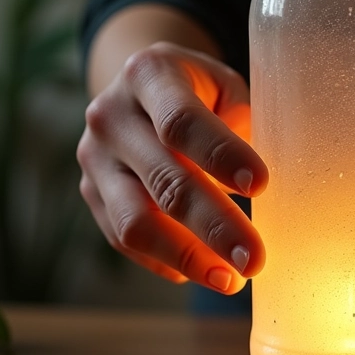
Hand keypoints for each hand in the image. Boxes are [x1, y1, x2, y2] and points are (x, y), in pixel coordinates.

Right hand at [77, 42, 267, 292]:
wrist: (136, 90)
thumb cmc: (196, 90)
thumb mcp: (223, 84)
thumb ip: (240, 119)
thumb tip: (253, 181)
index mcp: (148, 74)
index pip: (182, 121)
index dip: (221, 154)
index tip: (261, 186)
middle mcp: (111, 116)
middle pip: (164, 179)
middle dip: (214, 225)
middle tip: (255, 258)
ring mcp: (95, 159)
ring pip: (135, 222)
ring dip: (187, 257)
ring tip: (232, 279)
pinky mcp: (92, 194)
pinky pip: (125, 239)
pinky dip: (167, 260)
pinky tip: (205, 270)